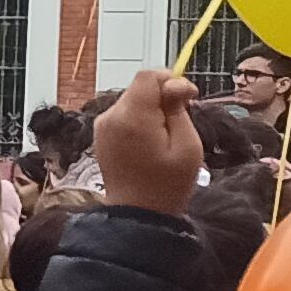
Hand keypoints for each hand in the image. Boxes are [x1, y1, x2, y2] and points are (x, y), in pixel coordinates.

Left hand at [96, 66, 203, 216]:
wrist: (137, 215)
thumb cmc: (167, 185)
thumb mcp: (187, 146)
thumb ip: (178, 109)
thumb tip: (175, 83)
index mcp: (133, 117)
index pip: (147, 76)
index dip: (171, 80)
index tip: (188, 98)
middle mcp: (111, 117)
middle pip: (140, 87)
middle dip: (162, 97)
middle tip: (180, 122)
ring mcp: (102, 126)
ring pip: (132, 100)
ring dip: (151, 109)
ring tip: (165, 137)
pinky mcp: (101, 135)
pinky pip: (124, 115)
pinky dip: (139, 120)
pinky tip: (150, 142)